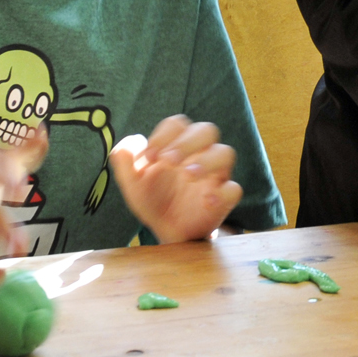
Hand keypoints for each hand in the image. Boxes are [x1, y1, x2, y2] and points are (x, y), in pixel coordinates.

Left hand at [109, 116, 242, 245]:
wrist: (166, 232)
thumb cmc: (154, 200)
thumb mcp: (132, 184)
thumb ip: (124, 162)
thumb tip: (131, 141)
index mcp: (178, 145)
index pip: (178, 124)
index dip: (164, 135)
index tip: (149, 157)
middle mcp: (200, 154)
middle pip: (206, 130)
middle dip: (187, 142)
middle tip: (168, 161)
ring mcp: (215, 175)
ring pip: (225, 153)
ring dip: (207, 160)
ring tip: (188, 174)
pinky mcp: (224, 198)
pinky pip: (233, 189)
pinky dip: (222, 192)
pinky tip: (206, 200)